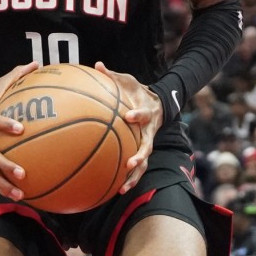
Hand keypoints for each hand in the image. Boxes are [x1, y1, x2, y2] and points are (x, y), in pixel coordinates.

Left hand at [94, 62, 160, 191]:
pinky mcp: (142, 151)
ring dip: (135, 176)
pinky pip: (137, 168)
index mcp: (146, 113)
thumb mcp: (128, 81)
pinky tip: (116, 190)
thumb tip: (98, 64)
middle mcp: (149, 131)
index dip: (138, 115)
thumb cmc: (137, 91)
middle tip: (130, 162)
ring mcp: (147, 143)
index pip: (144, 115)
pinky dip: (129, 178)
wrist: (158, 103)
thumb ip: (114, 76)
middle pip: (148, 146)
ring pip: (144, 163)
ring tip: (123, 188)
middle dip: (140, 155)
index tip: (128, 116)